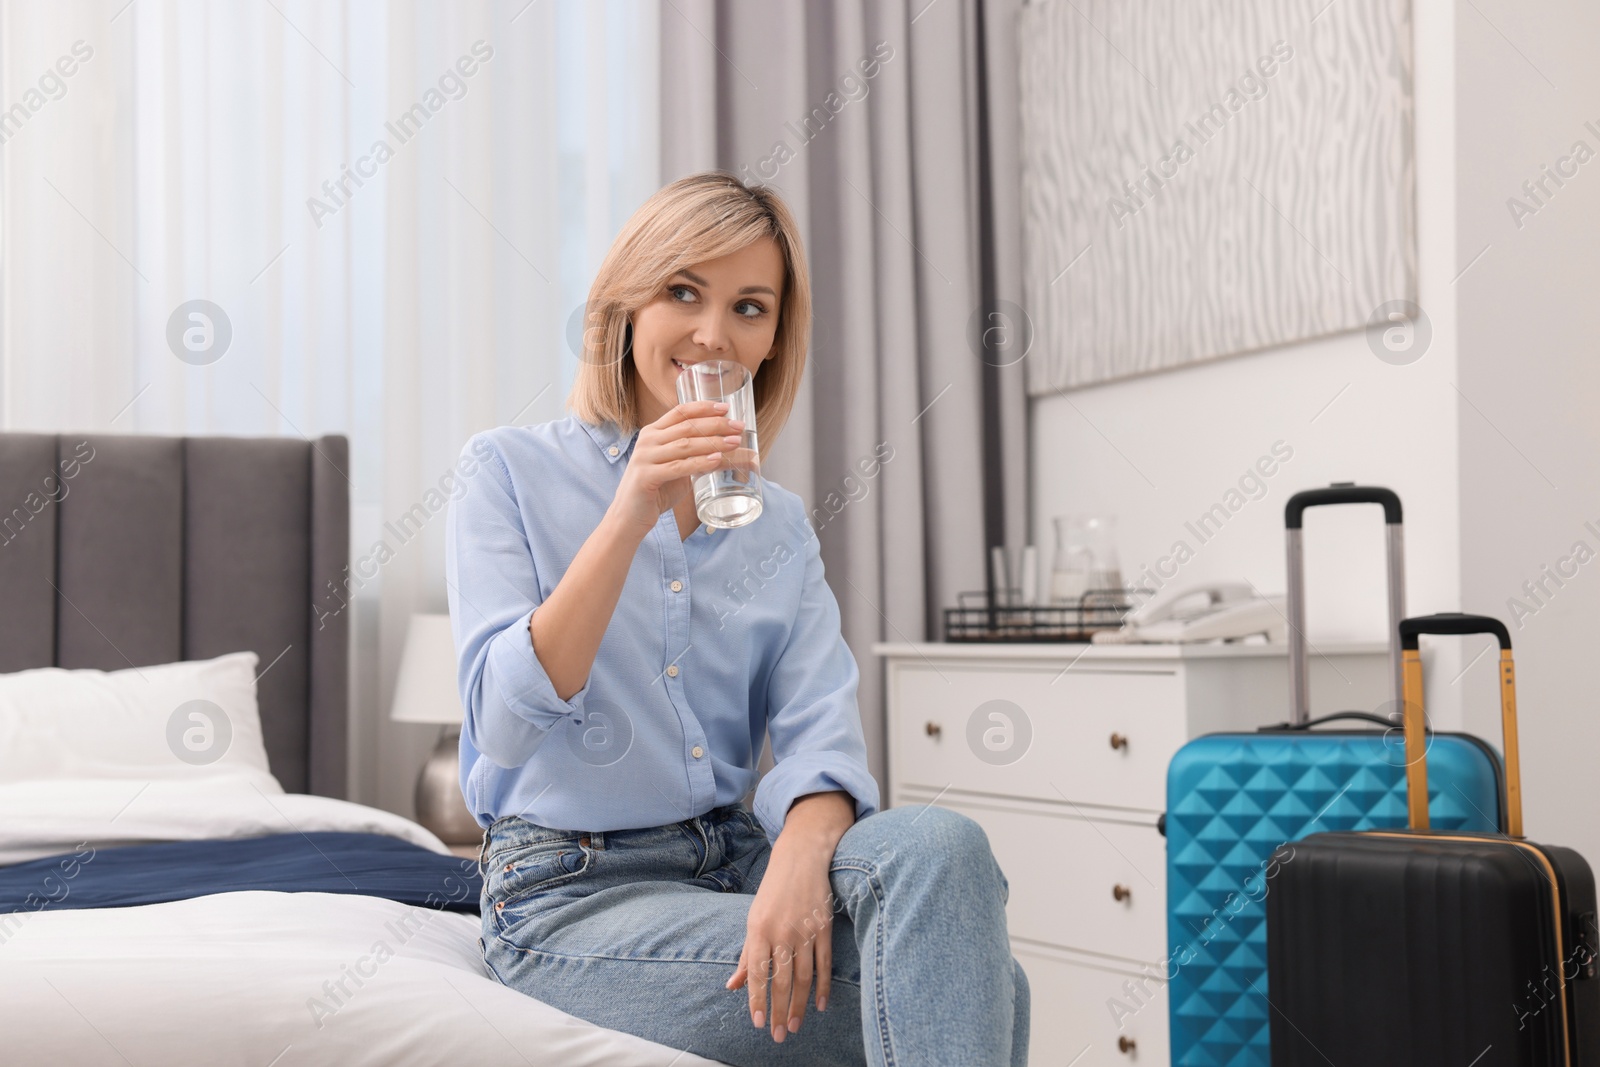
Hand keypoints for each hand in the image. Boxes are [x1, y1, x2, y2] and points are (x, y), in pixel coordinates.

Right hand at [607, 400, 744, 535]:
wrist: (629, 516)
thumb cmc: (656, 490)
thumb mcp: (679, 468)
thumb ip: (698, 456)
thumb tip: (733, 451)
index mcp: (653, 432)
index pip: (680, 412)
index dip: (704, 407)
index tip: (726, 407)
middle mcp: (647, 440)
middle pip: (686, 426)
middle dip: (716, 425)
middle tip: (738, 427)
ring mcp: (645, 457)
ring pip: (685, 445)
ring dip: (713, 442)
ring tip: (735, 442)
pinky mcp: (646, 477)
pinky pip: (678, 467)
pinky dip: (699, 463)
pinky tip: (716, 460)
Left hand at [725, 793, 853, 1042]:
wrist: (801, 858)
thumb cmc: (773, 892)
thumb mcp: (753, 919)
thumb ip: (745, 954)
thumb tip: (732, 986)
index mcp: (758, 929)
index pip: (756, 973)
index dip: (757, 1000)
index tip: (759, 1023)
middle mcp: (780, 931)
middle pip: (782, 980)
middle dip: (780, 1011)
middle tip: (780, 1035)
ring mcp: (804, 930)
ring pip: (804, 976)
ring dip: (801, 1005)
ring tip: (797, 1026)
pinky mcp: (823, 927)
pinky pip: (824, 963)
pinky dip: (823, 986)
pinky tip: (820, 1005)